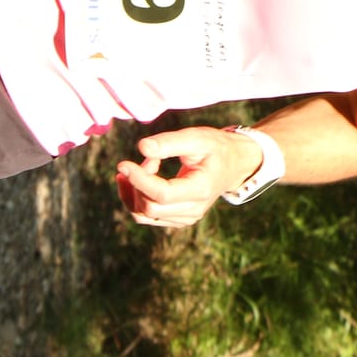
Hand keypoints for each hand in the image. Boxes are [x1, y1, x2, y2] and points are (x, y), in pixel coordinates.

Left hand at [114, 126, 262, 227]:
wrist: (233, 165)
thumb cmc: (215, 148)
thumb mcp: (196, 137)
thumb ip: (169, 142)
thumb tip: (141, 148)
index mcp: (200, 190)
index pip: (162, 195)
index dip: (139, 180)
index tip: (123, 163)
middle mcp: (194, 210)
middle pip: (150, 208)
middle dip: (138, 182)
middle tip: (148, 158)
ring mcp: (185, 218)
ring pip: (144, 215)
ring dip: (134, 190)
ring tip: (145, 164)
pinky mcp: (177, 218)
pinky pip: (147, 216)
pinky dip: (136, 197)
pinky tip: (140, 176)